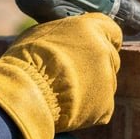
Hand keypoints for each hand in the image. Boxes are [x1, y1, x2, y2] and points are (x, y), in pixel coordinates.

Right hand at [0, 14, 121, 138]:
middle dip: (94, 65)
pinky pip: (100, 107)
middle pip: (109, 58)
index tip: (94, 47)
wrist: (27, 91)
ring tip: (64, 93)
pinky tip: (68, 108)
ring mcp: (107, 80)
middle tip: (72, 73)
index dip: (103, 38)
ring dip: (90, 87)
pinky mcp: (105, 106)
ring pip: (104, 83)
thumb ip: (64, 34)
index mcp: (90, 29)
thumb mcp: (42, 33)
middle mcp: (104, 51)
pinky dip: (88, 109)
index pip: (112, 30)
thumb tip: (65, 39)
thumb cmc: (27, 59)